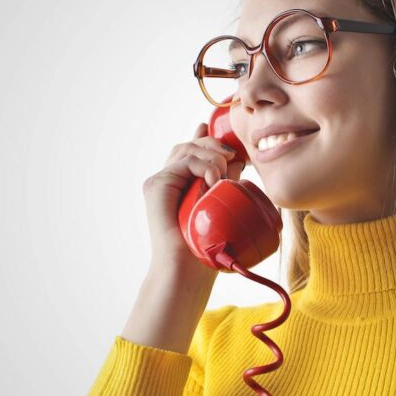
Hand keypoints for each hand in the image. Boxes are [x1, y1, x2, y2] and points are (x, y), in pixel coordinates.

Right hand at [142, 122, 245, 271]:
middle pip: (190, 147)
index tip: (215, 127)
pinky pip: (184, 162)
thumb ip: (227, 181)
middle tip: (233, 154)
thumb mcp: (222, 204)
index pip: (192, 153)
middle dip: (214, 144)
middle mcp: (169, 181)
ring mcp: (161, 182)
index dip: (204, 137)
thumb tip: (239, 160)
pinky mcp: (156, 185)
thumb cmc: (206, 246)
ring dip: (212, 156)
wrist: (187, 268)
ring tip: (223, 175)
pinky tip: (213, 179)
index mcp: (182, 185)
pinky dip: (203, 166)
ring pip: (187, 150)